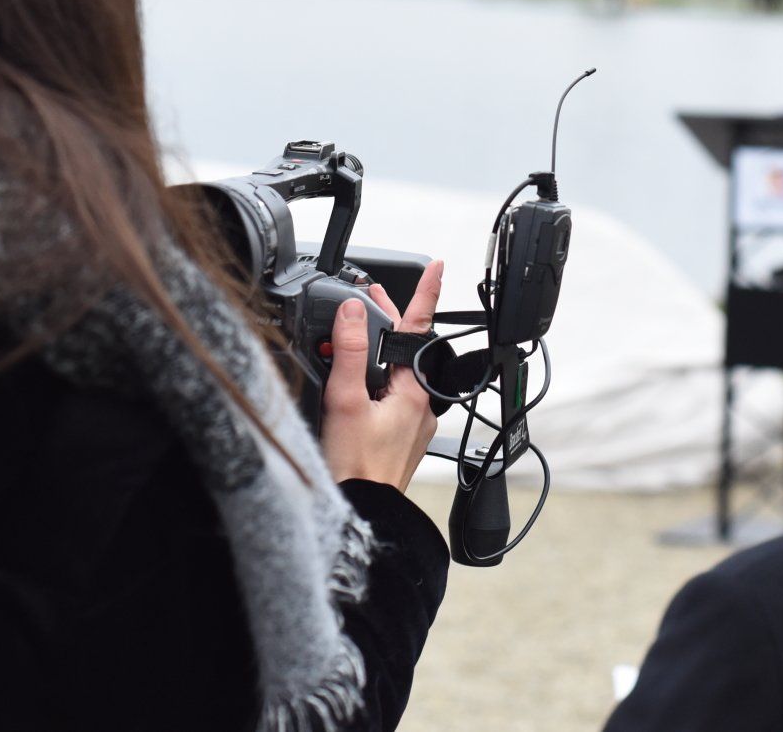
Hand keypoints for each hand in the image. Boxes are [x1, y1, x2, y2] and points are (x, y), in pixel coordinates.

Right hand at [321, 260, 442, 490]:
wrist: (363, 515)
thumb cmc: (356, 469)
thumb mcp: (345, 402)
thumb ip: (349, 353)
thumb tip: (354, 313)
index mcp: (413, 391)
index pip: (420, 329)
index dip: (426, 294)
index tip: (438, 267)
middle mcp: (419, 404)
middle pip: (406, 348)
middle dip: (388, 320)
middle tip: (367, 297)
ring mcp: (411, 421)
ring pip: (397, 371)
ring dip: (376, 351)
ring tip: (350, 336)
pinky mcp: (399, 436)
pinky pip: (391, 395)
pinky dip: (374, 379)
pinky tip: (351, 381)